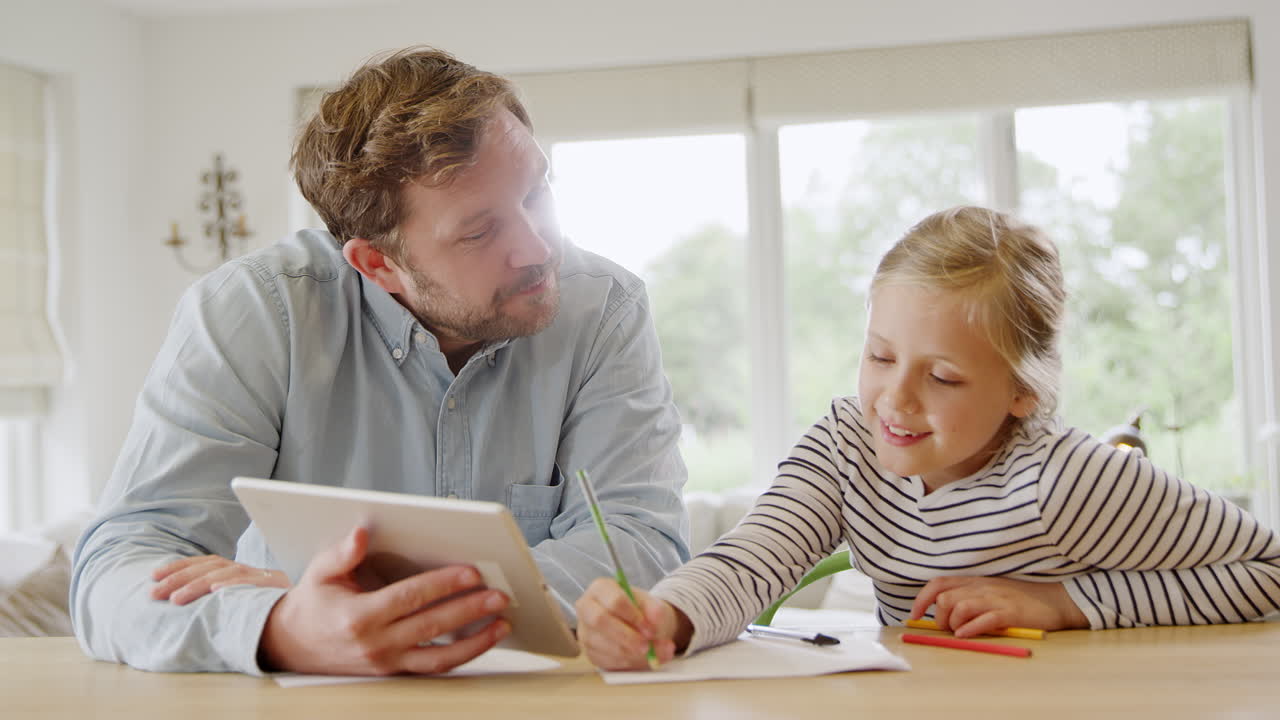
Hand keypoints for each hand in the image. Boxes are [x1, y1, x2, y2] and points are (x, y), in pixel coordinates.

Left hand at [151, 555, 289, 604]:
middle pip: (210, 567)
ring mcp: (264, 579)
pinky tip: (217, 590)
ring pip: (226, 574)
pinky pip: (253, 584)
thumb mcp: (247, 604)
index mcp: (241, 572)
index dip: (179, 567)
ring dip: (198, 585)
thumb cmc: (277, 615)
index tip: (153, 575)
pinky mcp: (277, 588)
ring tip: (175, 599)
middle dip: (178, 578)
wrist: (313, 615)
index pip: (206, 562)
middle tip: (153, 593)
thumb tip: (184, 602)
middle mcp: (251, 571)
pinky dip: (234, 584)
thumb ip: (226, 600)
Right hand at [258, 526, 510, 675]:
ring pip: (439, 658)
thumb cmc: (312, 604)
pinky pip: (433, 668)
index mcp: (358, 616)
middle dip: (469, 610)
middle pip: (431, 626)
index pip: (409, 598)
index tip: (470, 573)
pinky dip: (462, 657)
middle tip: (499, 595)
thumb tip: (360, 533)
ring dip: (475, 642)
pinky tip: (484, 640)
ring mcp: (386, 662)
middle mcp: (375, 644)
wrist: (292, 647)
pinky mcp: (394, 672)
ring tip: (503, 622)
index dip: (442, 585)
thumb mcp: (319, 573)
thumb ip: (342, 553)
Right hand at [574, 577, 689, 670]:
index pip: (614, 600)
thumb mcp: (654, 606)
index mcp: (602, 588)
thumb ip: (656, 611)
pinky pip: (605, 660)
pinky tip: (638, 658)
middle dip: (626, 636)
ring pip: (602, 644)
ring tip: (649, 653)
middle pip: (599, 620)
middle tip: (646, 647)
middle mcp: (587, 607)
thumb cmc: (643, 611)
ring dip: (629, 653)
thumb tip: (655, 620)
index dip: (633, 616)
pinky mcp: (588, 652)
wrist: (639, 626)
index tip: (649, 629)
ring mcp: (584, 631)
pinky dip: (626, 662)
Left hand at [909, 577, 1088, 637]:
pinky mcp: (1011, 613)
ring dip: (952, 624)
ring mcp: (996, 599)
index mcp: (974, 581)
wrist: (1055, 600)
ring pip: (959, 606)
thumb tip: (939, 617)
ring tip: (958, 633)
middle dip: (938, 617)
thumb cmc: (1019, 600)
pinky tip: (966, 635)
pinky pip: (984, 619)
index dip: (921, 599)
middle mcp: (982, 587)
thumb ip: (967, 599)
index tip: (914, 615)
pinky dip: (971, 628)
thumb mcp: (989, 593)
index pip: (938, 584)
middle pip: (945, 598)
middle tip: (947, 629)